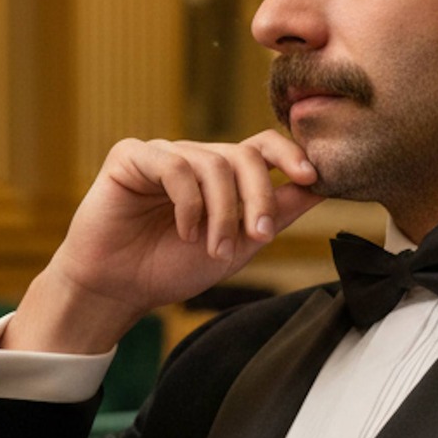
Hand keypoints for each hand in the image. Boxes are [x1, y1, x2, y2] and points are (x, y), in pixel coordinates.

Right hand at [7, 132, 323, 354]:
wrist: (118, 289)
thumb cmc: (170, 268)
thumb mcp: (235, 246)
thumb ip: (273, 214)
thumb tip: (319, 187)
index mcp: (220, 176)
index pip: (261, 147)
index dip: (289, 154)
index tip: (311, 176)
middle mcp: (194, 158)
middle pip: (243, 154)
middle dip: (258, 196)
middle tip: (258, 236)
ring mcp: (162, 154)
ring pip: (212, 164)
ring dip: (220, 213)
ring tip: (212, 249)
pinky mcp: (131, 156)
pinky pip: (174, 165)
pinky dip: (188, 203)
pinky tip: (183, 231)